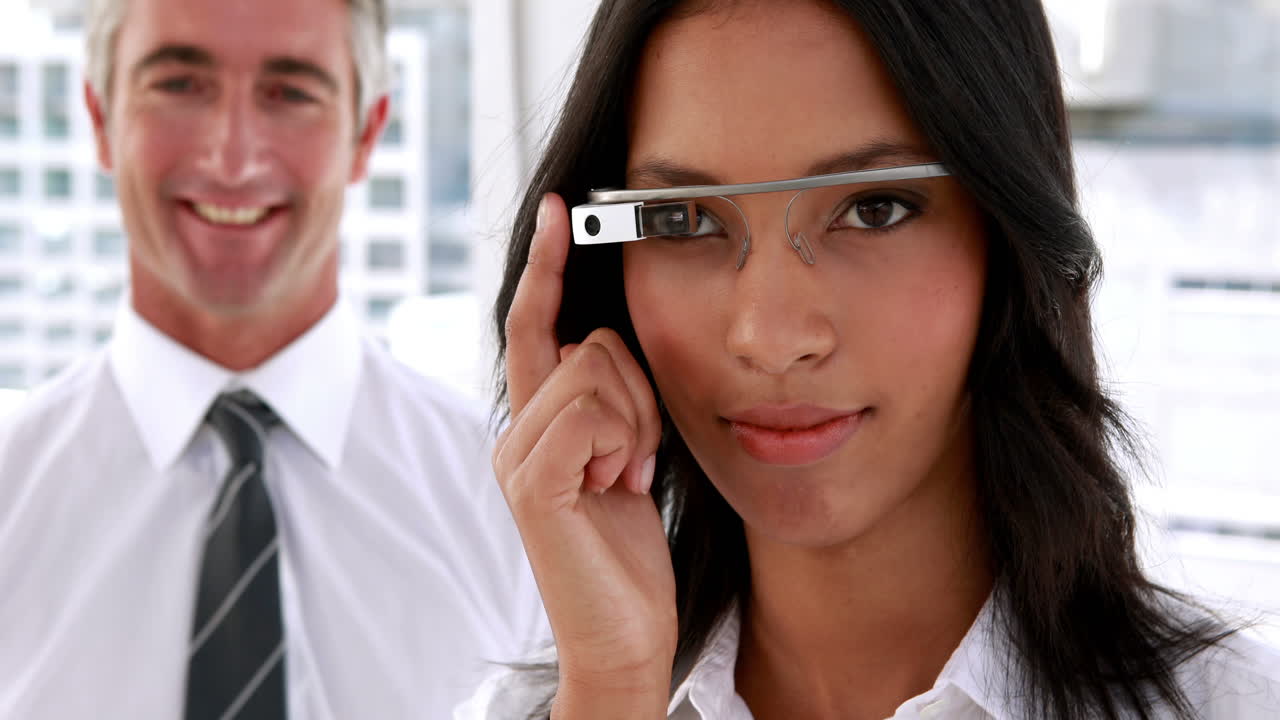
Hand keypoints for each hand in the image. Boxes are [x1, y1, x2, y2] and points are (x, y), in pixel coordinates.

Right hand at [493, 193, 675, 718]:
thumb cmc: (629, 544)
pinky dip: (622, 448)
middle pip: (590, 343)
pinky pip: (590, 416)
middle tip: (635, 460)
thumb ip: (603, 399)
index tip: (559, 212)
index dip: (546, 264)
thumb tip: (594, 348)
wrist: (625, 630)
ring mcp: (519, 457)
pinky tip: (616, 492)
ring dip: (636, 427)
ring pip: (595, 373)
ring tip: (625, 481)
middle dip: (639, 395)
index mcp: (536, 420)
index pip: (535, 322)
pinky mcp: (533, 485)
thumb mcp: (623, 454)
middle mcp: (517, 431)